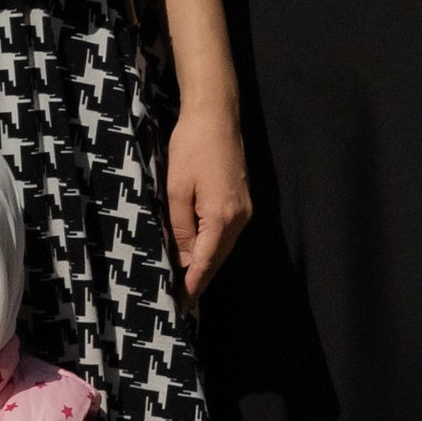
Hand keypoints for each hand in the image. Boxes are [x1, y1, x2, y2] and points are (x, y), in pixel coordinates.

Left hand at [165, 103, 250, 300]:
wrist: (216, 114)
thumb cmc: (192, 146)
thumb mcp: (177, 189)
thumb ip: (180, 228)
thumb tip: (183, 259)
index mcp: (222, 217)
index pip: (205, 262)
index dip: (192, 286)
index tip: (179, 306)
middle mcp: (239, 218)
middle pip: (217, 260)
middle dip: (199, 281)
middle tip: (179, 302)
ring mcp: (244, 210)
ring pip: (222, 248)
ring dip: (205, 266)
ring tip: (185, 284)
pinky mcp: (242, 201)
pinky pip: (225, 235)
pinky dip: (211, 249)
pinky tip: (197, 255)